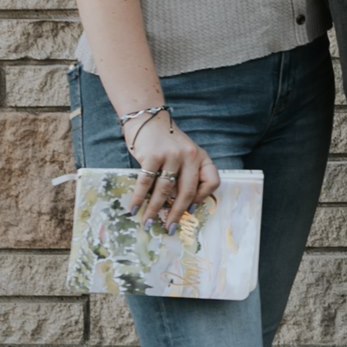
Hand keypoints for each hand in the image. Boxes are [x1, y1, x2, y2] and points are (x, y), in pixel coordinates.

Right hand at [127, 114, 220, 228]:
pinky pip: (146, 182)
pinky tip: (134, 208)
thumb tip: (179, 205)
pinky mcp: (153, 155)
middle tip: (169, 228)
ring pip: (165, 190)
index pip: (212, 181)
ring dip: (155, 210)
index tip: (190, 210)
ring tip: (148, 223)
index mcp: (201, 157)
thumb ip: (186, 173)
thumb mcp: (184, 154)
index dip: (202, 198)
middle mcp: (190, 156)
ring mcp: (172, 155)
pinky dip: (139, 198)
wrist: (148, 118)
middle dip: (177, 213)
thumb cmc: (166, 142)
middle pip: (188, 191)